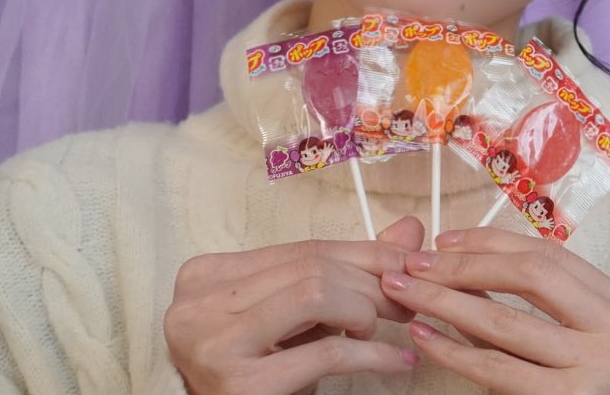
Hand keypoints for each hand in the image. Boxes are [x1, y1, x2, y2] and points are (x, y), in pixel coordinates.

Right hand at [164, 217, 423, 394]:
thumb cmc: (256, 370)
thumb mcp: (292, 313)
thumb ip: (344, 269)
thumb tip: (409, 229)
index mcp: (207, 273)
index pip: (304, 248)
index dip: (364, 255)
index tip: (404, 265)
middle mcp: (200, 301)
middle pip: (312, 269)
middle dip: (371, 283)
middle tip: (405, 303)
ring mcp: (216, 342)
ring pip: (317, 294)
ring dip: (364, 311)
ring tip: (379, 330)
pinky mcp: (240, 384)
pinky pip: (325, 352)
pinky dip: (373, 354)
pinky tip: (397, 360)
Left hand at [380, 227, 609, 393]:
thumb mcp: (575, 344)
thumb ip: (532, 307)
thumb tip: (458, 263)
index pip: (552, 256)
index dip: (492, 243)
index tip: (444, 240)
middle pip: (532, 275)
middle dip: (465, 265)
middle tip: (415, 264)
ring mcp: (603, 368)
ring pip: (506, 320)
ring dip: (444, 301)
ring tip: (404, 292)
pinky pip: (497, 368)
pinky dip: (453, 350)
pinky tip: (424, 337)